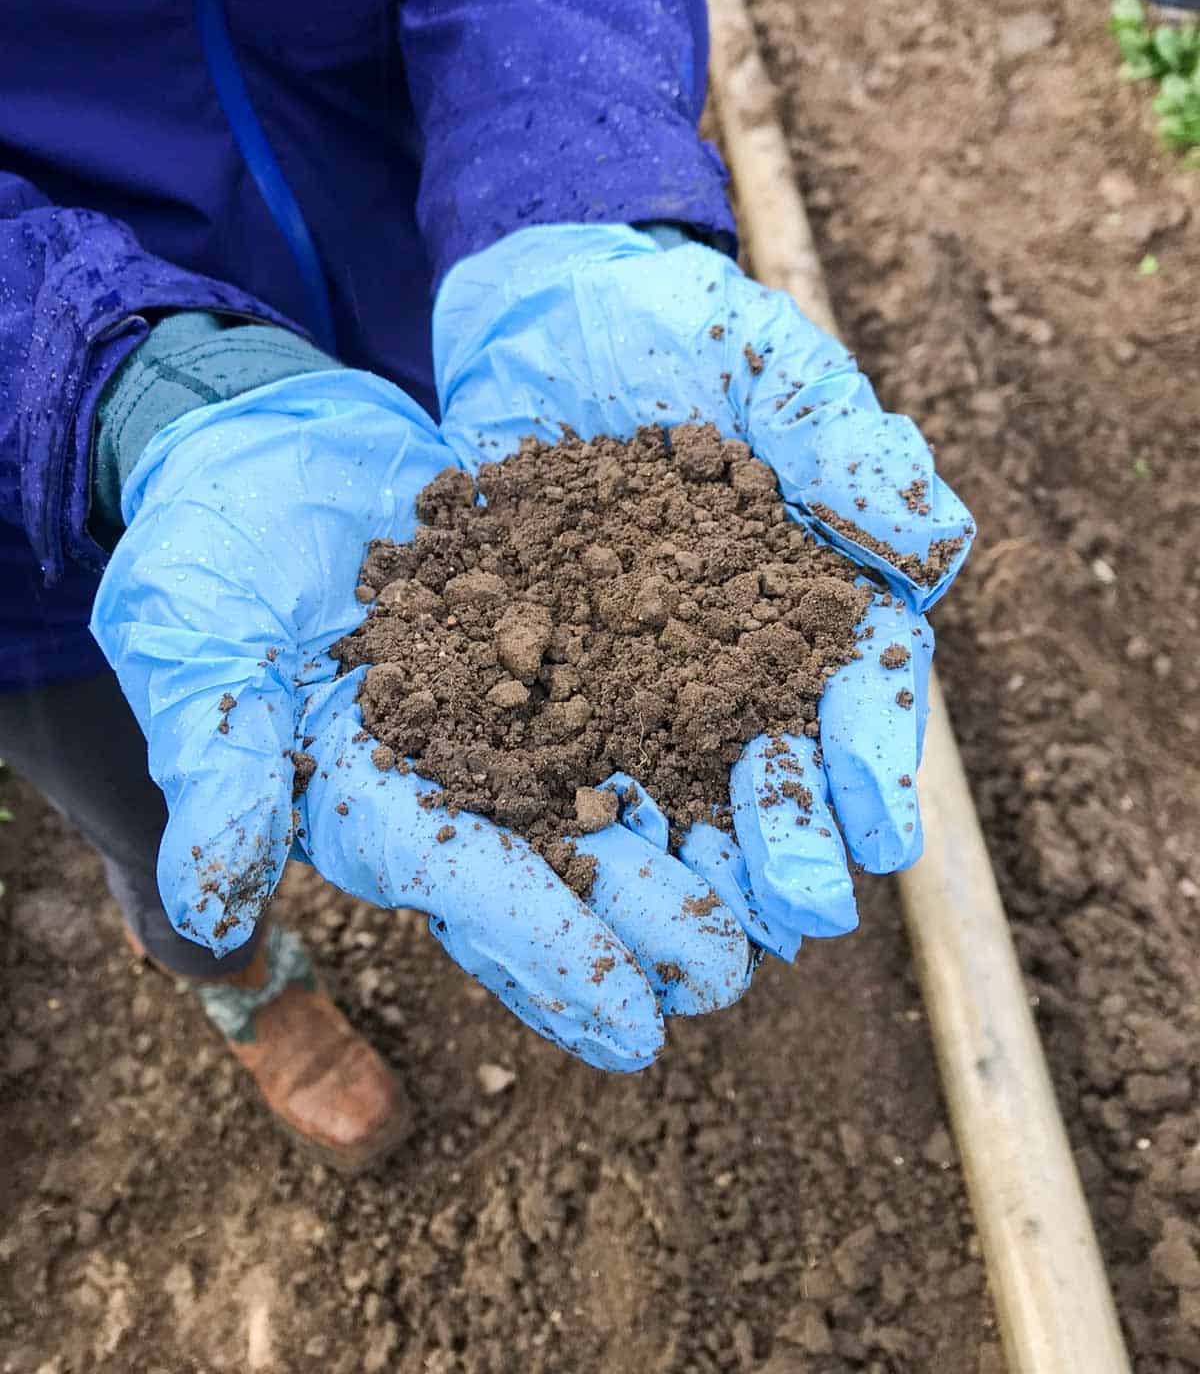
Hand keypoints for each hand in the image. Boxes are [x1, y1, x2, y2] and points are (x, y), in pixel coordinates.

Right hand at [91, 369, 749, 1070]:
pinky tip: (776, 747)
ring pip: (620, 787)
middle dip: (652, 920)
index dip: (550, 955)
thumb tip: (211, 918)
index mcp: (368, 793)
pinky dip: (702, 718)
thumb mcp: (197, 648)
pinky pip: (637, 682)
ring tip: (786, 898)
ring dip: (701, 843)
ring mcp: (510, 698)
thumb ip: (221, 770)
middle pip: (567, 861)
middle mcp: (454, 766)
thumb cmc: (205, 543)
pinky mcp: (552, 624)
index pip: (468, 887)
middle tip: (737, 974)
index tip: (637, 1029)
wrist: (260, 436)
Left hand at [435, 225, 973, 957]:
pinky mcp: (541, 672)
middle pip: (773, 762)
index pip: (859, 685)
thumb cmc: (678, 328)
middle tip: (790, 911)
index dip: (872, 760)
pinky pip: (554, 755)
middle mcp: (733, 650)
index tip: (883, 837)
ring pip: (671, 783)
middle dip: (787, 838)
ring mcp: (635, 668)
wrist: (540, 312)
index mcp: (814, 589)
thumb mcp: (768, 363)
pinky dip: (561, 816)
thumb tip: (931, 546)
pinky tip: (561, 872)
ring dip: (685, 860)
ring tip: (688, 929)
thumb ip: (846, 448)